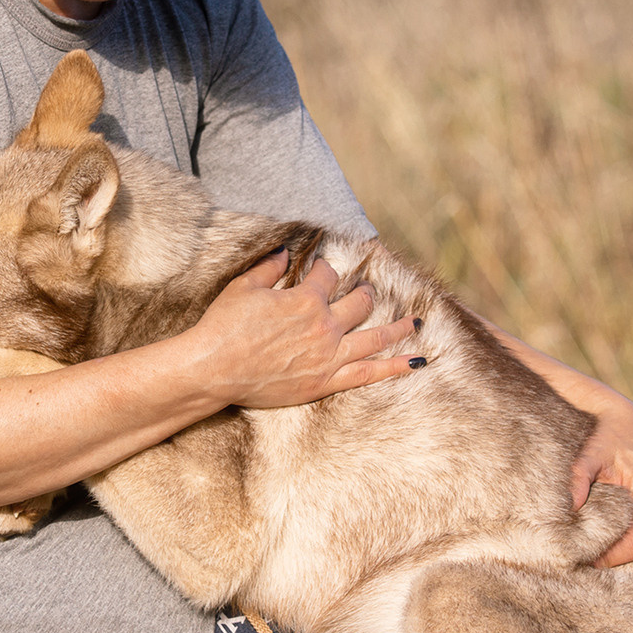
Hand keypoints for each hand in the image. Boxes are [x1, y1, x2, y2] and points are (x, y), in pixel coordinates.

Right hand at [186, 251, 421, 408]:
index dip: (326, 269)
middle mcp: (324, 325)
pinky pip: (370, 373)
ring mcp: (329, 355)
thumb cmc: (224, 326)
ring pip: (375, 337)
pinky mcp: (326, 381)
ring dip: (399, 327)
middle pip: (359, 303)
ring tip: (417, 321)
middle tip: (368, 290)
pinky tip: (418, 361)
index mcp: (306, 299)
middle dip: (366, 293)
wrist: (214, 369)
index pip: (328, 276)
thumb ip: (269, 268)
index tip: (323, 269)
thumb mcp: (244, 288)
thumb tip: (286, 252)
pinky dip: (396, 367)